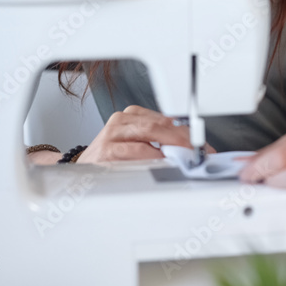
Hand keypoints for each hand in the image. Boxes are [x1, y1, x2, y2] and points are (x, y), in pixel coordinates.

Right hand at [76, 105, 216, 163]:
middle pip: (161, 124)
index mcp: (132, 115)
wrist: (83, 170)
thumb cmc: (112, 159)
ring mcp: (113, 133)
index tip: (202, 147)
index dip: (188, 133)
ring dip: (172, 147)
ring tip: (187, 157)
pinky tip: (163, 162)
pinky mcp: (107, 150)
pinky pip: (136, 151)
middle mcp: (122, 120)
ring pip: (150, 133)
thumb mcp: (136, 144)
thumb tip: (190, 152)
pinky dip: (153, 157)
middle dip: (184, 140)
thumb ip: (159, 143)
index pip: (167, 120)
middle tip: (199, 153)